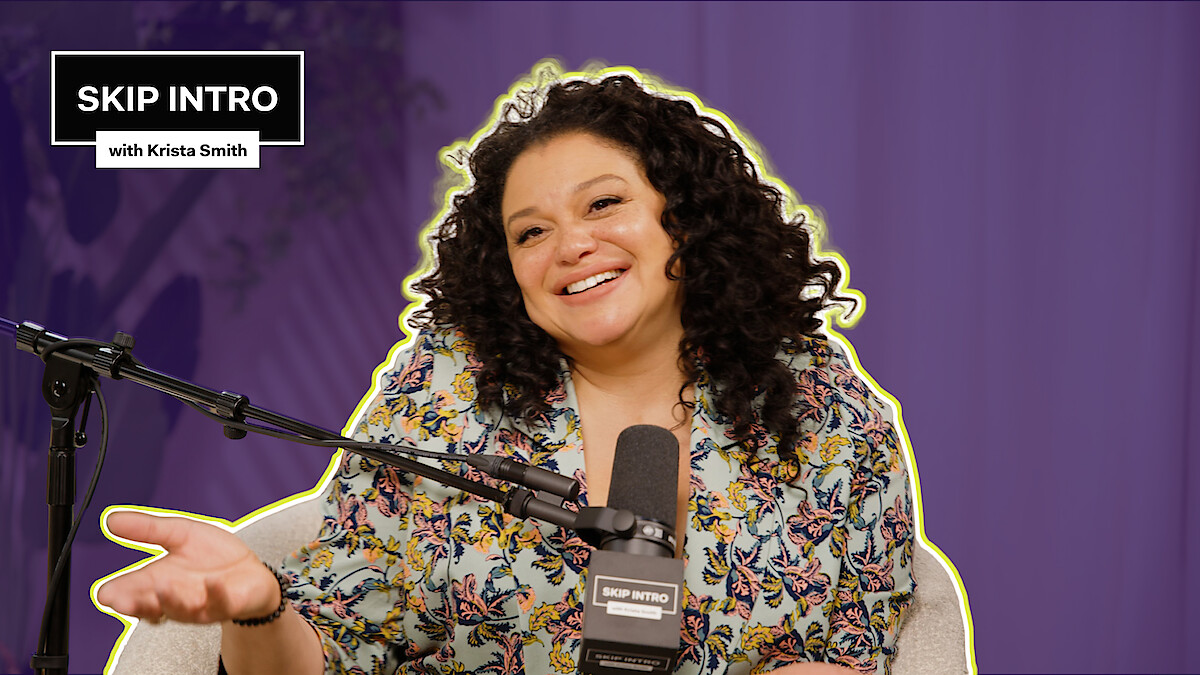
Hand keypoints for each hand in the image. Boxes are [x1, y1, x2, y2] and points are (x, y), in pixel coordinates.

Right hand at [97, 510, 279, 623]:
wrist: (250, 573)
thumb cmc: (212, 557)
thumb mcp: (179, 534)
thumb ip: (147, 529)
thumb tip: (110, 519)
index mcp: (157, 582)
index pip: (129, 593)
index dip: (116, 596)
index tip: (106, 594)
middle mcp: (174, 598)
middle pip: (149, 605)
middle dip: (136, 603)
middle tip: (121, 599)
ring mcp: (200, 605)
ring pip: (181, 608)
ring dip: (171, 598)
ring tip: (163, 586)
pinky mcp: (226, 604)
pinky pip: (220, 603)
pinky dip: (216, 594)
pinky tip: (212, 584)